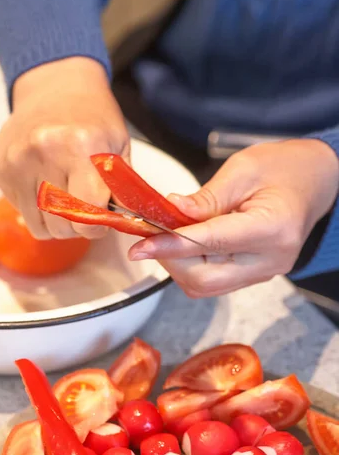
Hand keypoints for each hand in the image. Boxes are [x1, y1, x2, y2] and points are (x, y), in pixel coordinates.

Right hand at [0, 57, 129, 238]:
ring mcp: (16, 162)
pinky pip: (21, 211)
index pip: (86, 213)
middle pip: (60, 225)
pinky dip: (37, 209)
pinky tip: (47, 185)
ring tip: (67, 199)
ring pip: (38, 226)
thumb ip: (123, 189)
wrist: (55, 86)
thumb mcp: (120, 146)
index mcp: (78, 146)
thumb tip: (126, 225)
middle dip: (77, 227)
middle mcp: (42, 153)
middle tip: (86, 210)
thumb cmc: (93, 116)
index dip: (98, 225)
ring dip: (56, 223)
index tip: (103, 219)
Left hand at [129, 139, 338, 297]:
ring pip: (206, 286)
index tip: (139, 246)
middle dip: (170, 259)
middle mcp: (270, 260)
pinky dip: (191, 265)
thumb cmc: (283, 168)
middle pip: (205, 280)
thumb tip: (168, 214)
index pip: (211, 244)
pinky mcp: (255, 274)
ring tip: (166, 235)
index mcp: (273, 229)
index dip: (170, 245)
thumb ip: (205, 199)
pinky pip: (214, 281)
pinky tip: (183, 243)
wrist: (314, 180)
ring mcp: (264, 272)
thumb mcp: (241, 171)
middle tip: (150, 235)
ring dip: (177, 264)